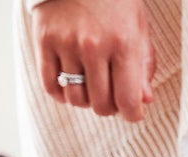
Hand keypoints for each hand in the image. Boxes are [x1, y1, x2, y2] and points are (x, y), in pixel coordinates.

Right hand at [32, 0, 156, 122]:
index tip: (132, 111)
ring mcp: (66, 43)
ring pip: (75, 98)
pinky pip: (49, 83)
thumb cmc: (115, 1)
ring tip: (91, 88)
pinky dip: (60, 93)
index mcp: (123, 45)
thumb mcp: (139, 29)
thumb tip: (144, 101)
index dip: (132, 115)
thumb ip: (144, 67)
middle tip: (111, 95)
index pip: (128, 102)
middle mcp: (93, 46)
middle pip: (101, 105)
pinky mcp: (44, 38)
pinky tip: (69, 86)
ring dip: (86, 100)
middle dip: (110, 107)